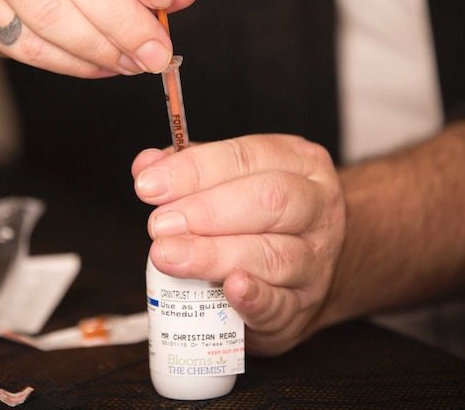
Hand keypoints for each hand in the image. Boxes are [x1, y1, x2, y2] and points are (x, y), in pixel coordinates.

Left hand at [132, 135, 345, 355]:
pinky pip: (281, 303)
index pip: (244, 157)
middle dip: (206, 211)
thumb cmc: (267, 217)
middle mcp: (316, 207)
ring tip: (169, 256)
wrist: (312, 268)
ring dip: (214, 255)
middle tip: (159, 225)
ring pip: (272, 254)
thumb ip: (192, 171)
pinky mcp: (305, 306)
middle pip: (267, 201)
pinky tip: (230, 288)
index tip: (149, 185)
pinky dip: (254, 297)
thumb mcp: (235, 180)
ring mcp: (316, 259)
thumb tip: (147, 165)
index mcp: (299, 162)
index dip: (193, 170)